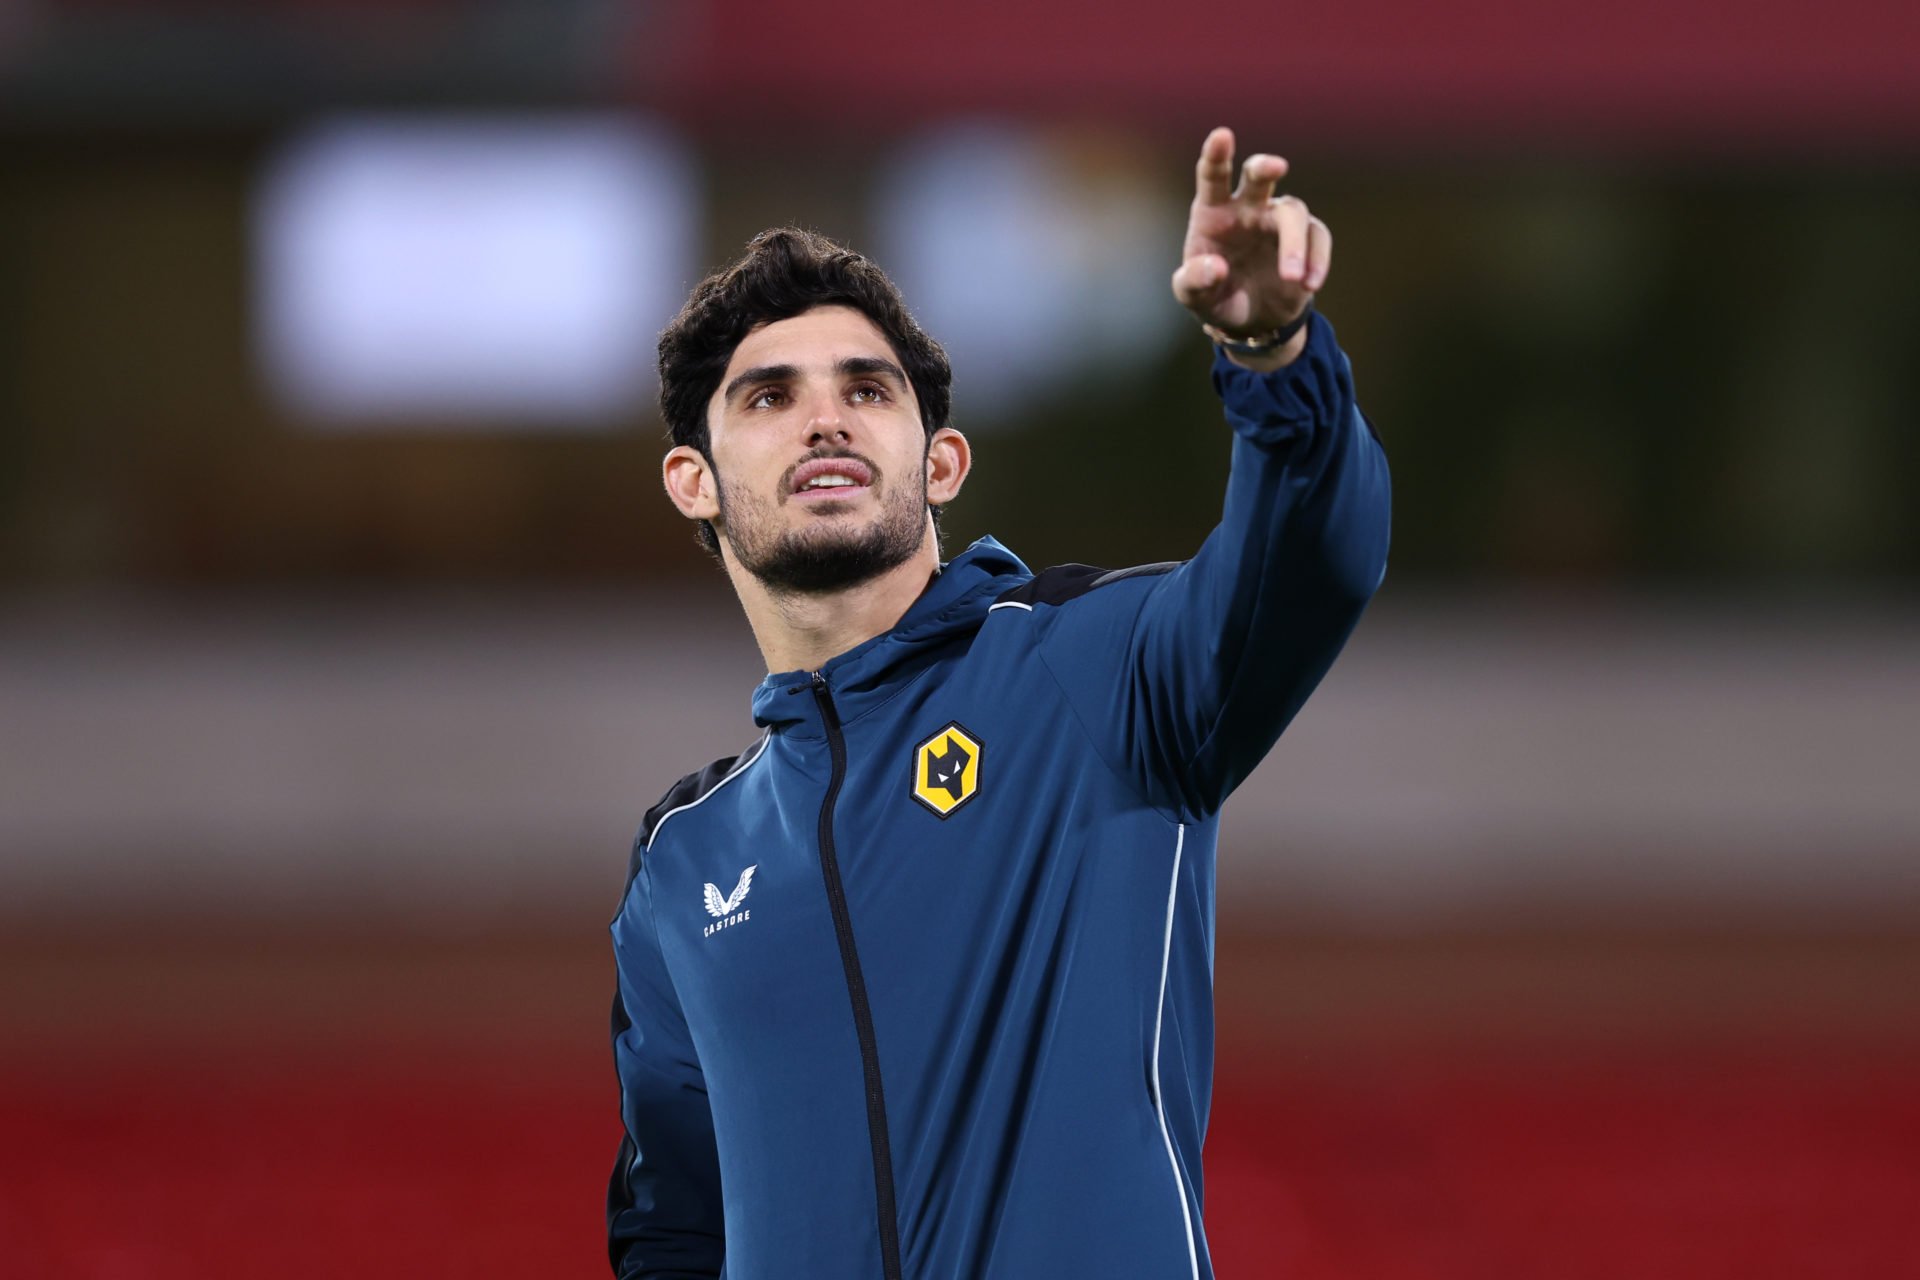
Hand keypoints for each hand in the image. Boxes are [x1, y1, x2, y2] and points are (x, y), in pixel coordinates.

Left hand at [1171, 127, 1329, 357]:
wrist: (1251, 320)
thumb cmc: (1215, 297)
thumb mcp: (1193, 297)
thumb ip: (1195, 282)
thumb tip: (1216, 267)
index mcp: (1213, 212)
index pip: (1213, 176)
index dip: (1216, 155)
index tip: (1222, 136)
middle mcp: (1247, 208)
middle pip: (1258, 176)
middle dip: (1265, 167)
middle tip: (1276, 167)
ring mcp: (1278, 220)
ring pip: (1294, 211)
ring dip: (1295, 243)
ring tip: (1291, 277)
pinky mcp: (1307, 238)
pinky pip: (1317, 237)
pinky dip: (1317, 259)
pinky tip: (1309, 285)